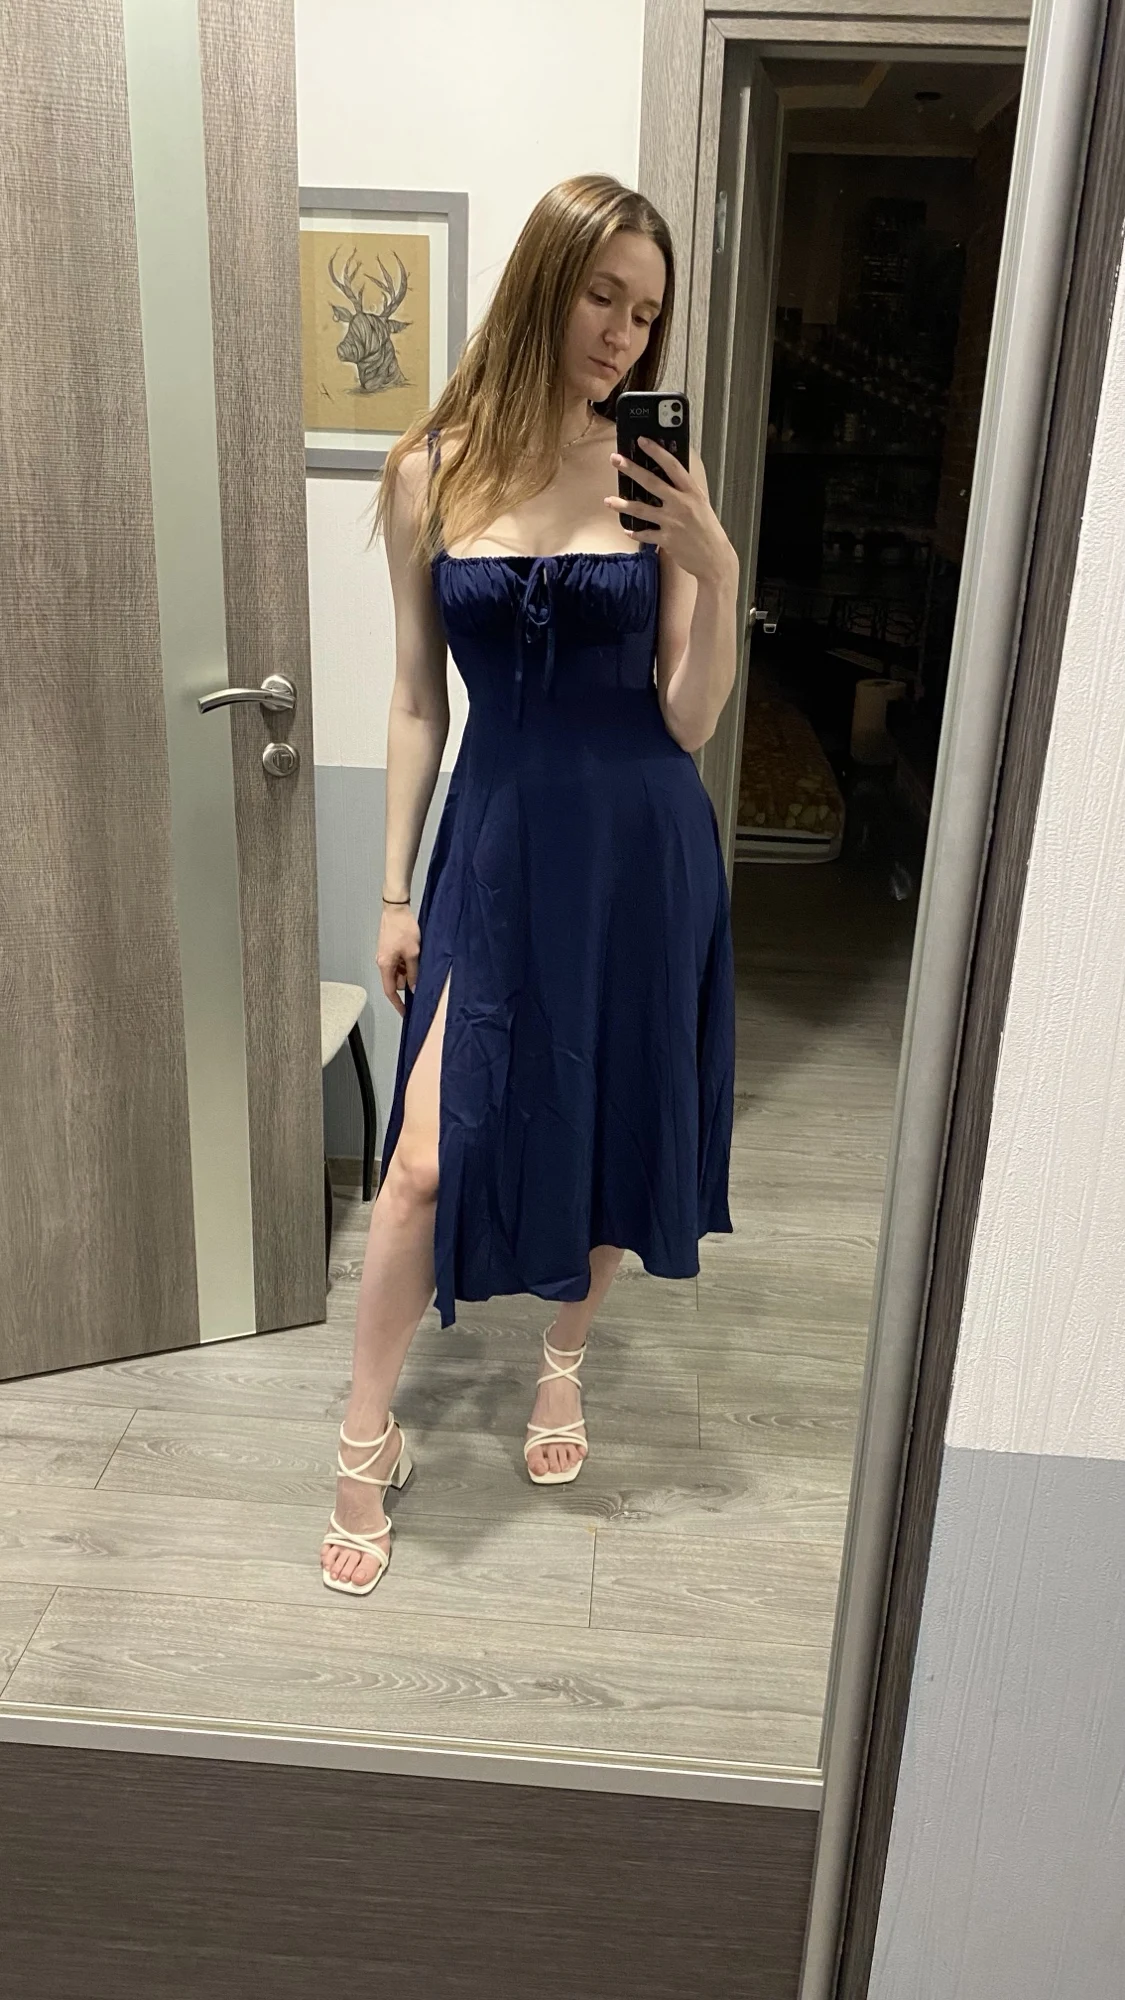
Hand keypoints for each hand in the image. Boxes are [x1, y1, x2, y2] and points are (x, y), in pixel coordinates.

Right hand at [377, 905, 420, 1017]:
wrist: (396, 909)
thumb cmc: (403, 928)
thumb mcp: (413, 953)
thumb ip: (414, 972)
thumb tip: (414, 987)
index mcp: (385, 965)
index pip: (390, 991)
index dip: (398, 1003)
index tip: (404, 1012)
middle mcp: (383, 962)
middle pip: (396, 981)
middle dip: (408, 981)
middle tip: (421, 973)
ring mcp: (386, 956)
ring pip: (399, 971)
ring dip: (409, 970)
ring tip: (418, 957)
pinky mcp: (390, 949)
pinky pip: (399, 962)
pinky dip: (407, 962)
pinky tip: (415, 953)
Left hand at [606, 437, 736, 585]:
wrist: (715, 559)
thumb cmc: (708, 531)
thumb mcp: (701, 506)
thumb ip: (684, 493)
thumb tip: (667, 481)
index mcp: (692, 493)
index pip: (672, 466)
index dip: (657, 452)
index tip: (642, 441)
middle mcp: (681, 504)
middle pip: (651, 482)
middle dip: (631, 469)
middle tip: (615, 459)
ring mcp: (672, 522)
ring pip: (641, 509)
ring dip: (622, 504)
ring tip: (608, 501)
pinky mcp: (666, 540)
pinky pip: (645, 534)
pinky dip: (635, 532)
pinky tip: (627, 529)